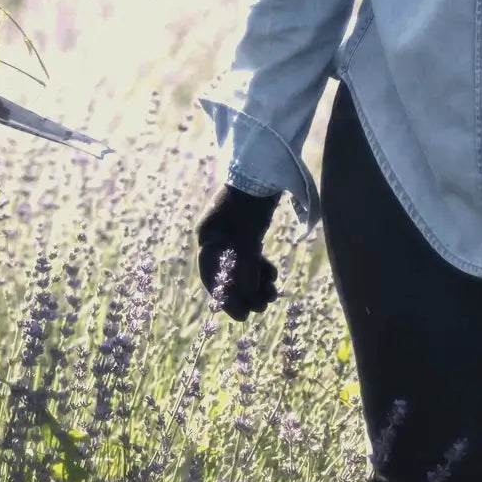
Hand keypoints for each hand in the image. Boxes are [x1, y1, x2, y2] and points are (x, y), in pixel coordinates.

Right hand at [196, 184, 280, 321]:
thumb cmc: (255, 196)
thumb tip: (247, 294)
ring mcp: (231, 233)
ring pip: (241, 267)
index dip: (226, 297)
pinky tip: (272, 277)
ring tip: (272, 296)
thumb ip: (246, 264)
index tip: (242, 316)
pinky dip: (260, 268)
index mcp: (208, 235)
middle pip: (226, 273)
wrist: (267, 165)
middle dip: (245, 293)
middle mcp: (216, 236)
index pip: (211, 273)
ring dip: (255, 284)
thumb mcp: (249, 233)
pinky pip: (250, 257)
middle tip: (262, 309)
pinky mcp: (247, 230)